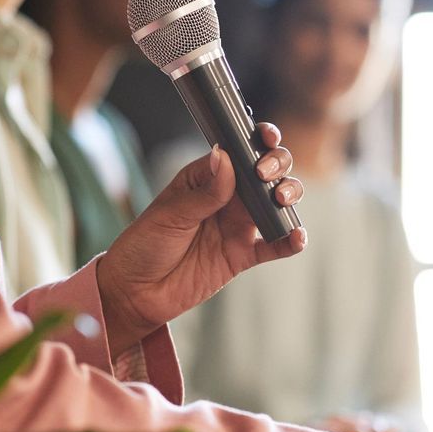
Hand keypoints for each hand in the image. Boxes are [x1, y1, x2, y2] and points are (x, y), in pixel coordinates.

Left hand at [97, 123, 304, 352]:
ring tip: (281, 200)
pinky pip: (275, 245)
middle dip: (277, 165)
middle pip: (266, 172)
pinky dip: (291, 240)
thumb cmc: (144, 245)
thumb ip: (204, 192)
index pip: (238, 151)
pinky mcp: (243, 255)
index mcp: (206, 177)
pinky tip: (297, 236)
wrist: (135, 292)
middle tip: (265, 175)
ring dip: (288, 195)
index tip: (265, 139)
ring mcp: (237, 225)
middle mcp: (227, 197)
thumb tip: (226, 157)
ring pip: (276, 203)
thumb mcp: (170, 214)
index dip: (258, 141)